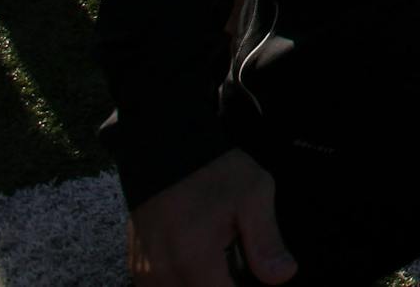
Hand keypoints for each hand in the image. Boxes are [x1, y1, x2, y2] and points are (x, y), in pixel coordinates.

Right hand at [126, 148, 293, 285]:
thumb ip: (266, 242)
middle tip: (238, 266)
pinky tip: (201, 266)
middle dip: (223, 286)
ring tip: (221, 265)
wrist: (166, 147)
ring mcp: (145, 273)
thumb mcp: (253, 195)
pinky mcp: (137, 268)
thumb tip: (283, 276)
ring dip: (202, 285)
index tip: (254, 275)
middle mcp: (163, 273)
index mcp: (194, 259)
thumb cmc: (213, 170)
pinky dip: (183, 283)